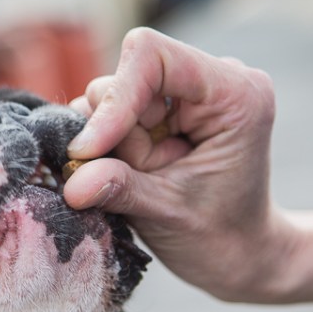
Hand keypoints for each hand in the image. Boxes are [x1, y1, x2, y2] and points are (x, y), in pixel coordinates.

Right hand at [63, 27, 290, 301]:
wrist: (239, 256)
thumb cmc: (220, 236)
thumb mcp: (170, 214)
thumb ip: (121, 190)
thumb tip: (73, 184)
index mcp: (234, 93)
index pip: (152, 56)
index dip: (115, 97)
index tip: (90, 148)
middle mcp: (213, 80)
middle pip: (128, 75)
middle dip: (114, 130)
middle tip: (131, 178)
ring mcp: (187, 93)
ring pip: (114, 96)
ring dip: (111, 144)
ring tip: (141, 183)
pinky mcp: (166, 110)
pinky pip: (115, 114)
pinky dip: (109, 147)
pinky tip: (131, 175)